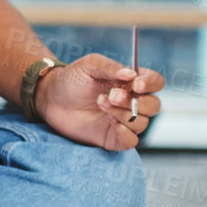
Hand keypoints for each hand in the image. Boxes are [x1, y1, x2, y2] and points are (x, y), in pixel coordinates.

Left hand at [34, 54, 162, 150]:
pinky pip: (131, 141)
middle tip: (111, 95)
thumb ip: (110, 67)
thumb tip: (131, 74)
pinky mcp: (113, 137)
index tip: (136, 84)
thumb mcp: (89, 65)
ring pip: (142, 123)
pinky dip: (125, 133)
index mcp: (130, 83)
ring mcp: (123, 121)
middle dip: (135, 101)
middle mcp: (131, 102)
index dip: (151, 83)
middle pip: (153, 105)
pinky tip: (111, 123)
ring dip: (124, 114)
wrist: (51, 99)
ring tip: (101, 103)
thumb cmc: (71, 79)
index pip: (155, 82)